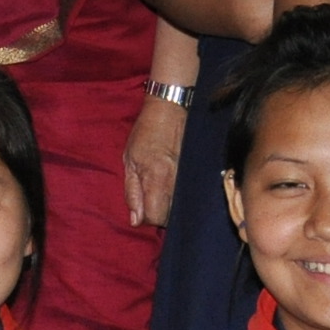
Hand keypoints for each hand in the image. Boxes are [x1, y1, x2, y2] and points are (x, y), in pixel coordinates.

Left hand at [124, 94, 182, 225]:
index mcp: (156, 179)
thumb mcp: (130, 160)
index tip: (143, 205)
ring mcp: (191, 178)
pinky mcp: (200, 172)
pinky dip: (184, 196)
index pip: (155, 217)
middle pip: (171, 217)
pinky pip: (192, 195)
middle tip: (153, 197)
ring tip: (165, 191)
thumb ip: (132, 192)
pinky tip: (178, 186)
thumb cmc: (147, 132)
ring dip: (172, 206)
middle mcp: (177, 182)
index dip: (147, 216)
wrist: (172, 109)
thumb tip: (136, 220)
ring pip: (182, 208)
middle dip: (160, 214)